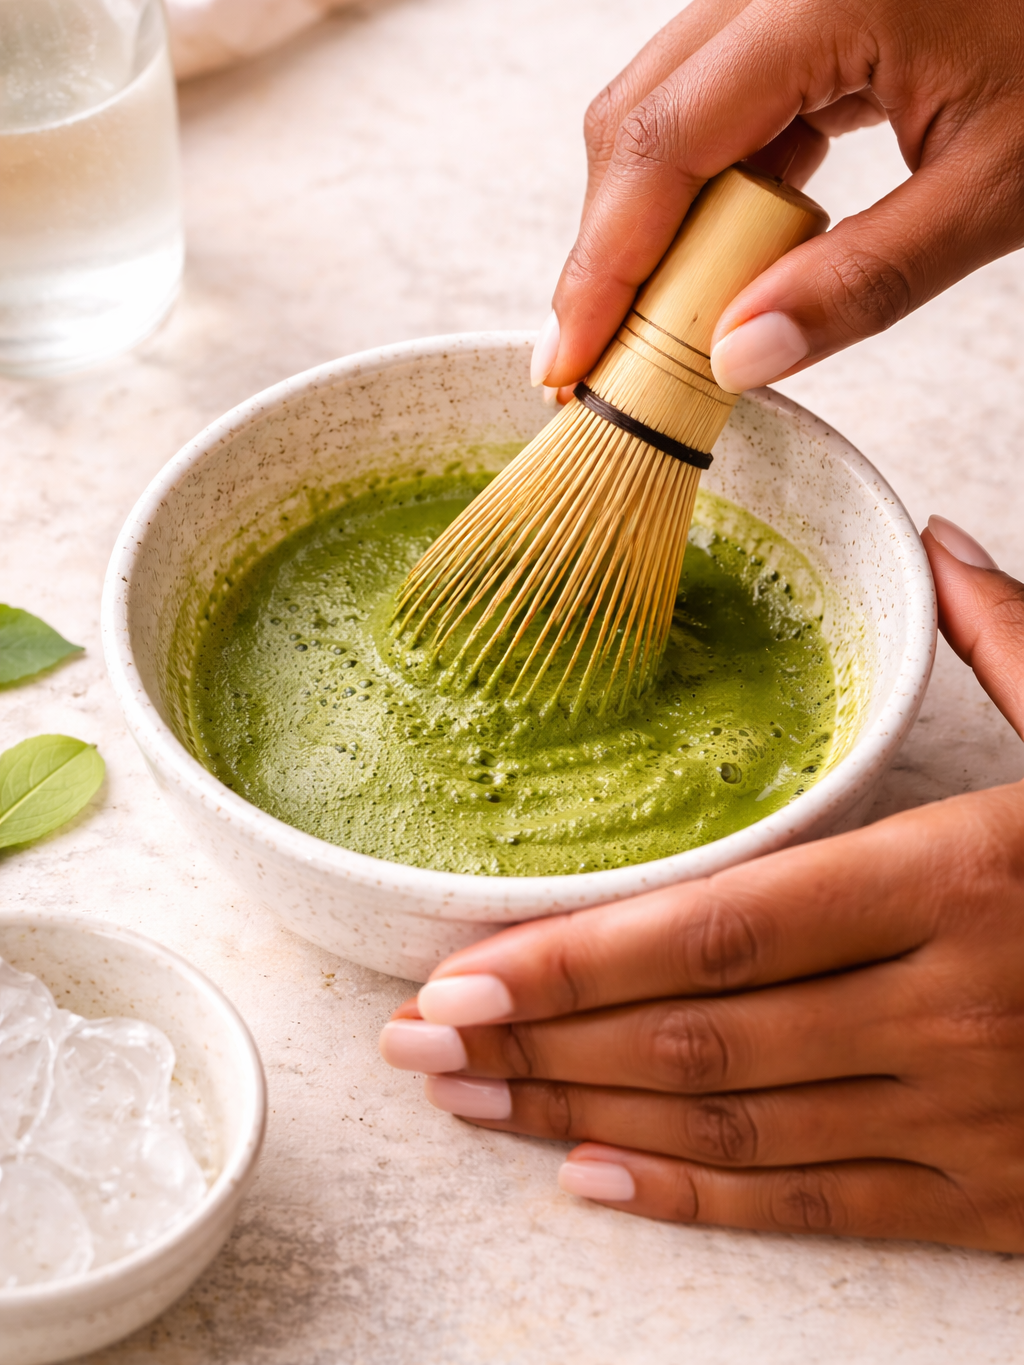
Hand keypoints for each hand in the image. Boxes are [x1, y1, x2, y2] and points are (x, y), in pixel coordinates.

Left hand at [380, 517, 1023, 1248]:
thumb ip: (1018, 639)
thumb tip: (941, 542)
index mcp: (960, 877)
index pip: (721, 930)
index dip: (579, 959)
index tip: (462, 969)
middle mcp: (945, 1005)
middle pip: (699, 1038)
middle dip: (542, 1043)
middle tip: (414, 1043)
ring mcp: (964, 1112)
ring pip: (736, 1129)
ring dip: (583, 1118)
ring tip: (469, 1104)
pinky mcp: (991, 1194)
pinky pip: (818, 1206)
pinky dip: (698, 1203)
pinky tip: (592, 1182)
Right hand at [530, 0, 1023, 400]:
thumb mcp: (995, 195)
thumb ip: (860, 285)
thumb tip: (735, 358)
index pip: (660, 147)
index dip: (599, 270)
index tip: (565, 365)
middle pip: (636, 123)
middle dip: (611, 253)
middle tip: (610, 359)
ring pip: (662, 108)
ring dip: (657, 221)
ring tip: (674, 317)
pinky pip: (713, 90)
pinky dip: (709, 179)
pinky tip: (736, 244)